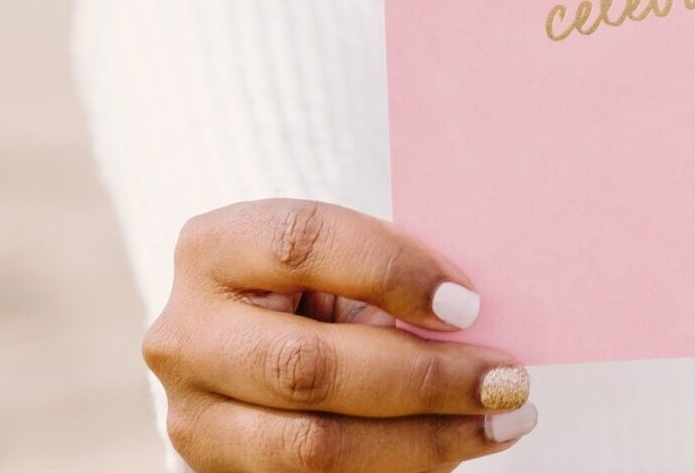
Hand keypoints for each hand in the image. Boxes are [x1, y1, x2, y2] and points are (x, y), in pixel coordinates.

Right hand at [143, 198, 537, 470]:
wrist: (250, 330)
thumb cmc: (319, 275)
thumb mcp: (339, 252)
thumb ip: (392, 268)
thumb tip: (482, 311)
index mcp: (215, 246)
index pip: (303, 244)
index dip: (390, 270)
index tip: (468, 302)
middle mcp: (186, 335)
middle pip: (308, 366)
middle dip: (423, 378)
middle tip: (508, 379)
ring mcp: (193, 418)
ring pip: (312, 446)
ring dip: (422, 440)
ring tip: (503, 422)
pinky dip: (401, 467)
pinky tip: (459, 447)